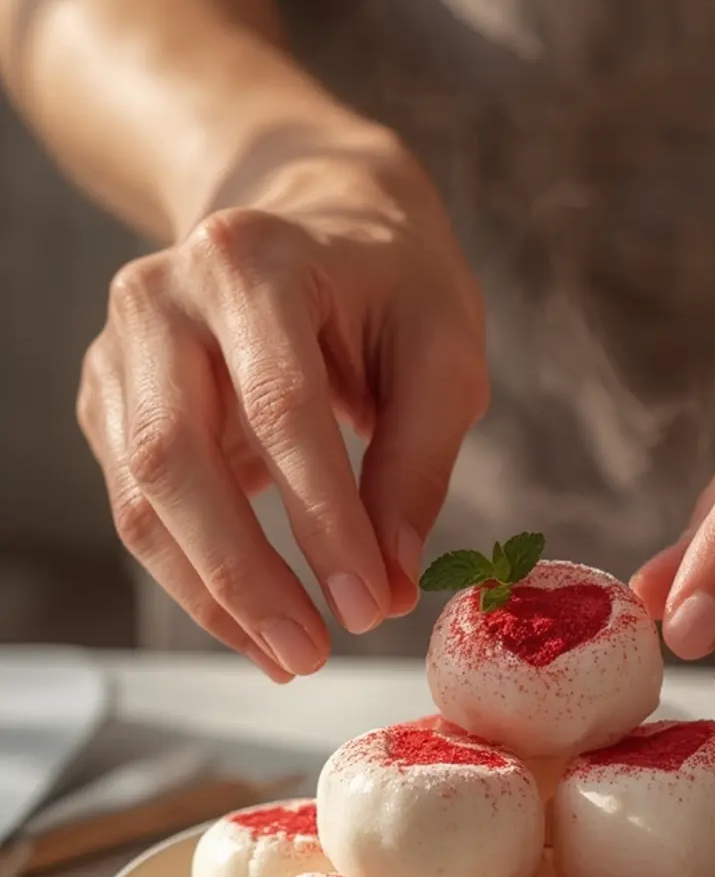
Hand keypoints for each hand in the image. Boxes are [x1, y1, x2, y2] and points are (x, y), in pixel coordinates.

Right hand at [77, 136, 486, 679]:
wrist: (314, 220)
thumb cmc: (391, 285)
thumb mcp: (441, 352)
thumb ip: (418, 461)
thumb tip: (390, 581)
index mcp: (252, 259)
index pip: (280, 406)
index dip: (323, 518)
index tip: (369, 606)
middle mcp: (161, 295)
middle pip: (173, 454)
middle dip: (243, 572)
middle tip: (313, 653)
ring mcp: (121, 348)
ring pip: (142, 495)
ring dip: (211, 593)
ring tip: (289, 656)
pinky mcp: (111, 400)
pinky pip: (140, 508)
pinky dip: (195, 577)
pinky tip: (254, 623)